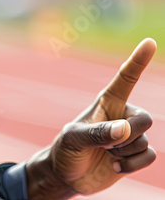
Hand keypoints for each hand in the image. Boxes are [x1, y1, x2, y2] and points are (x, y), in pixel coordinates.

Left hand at [25, 38, 156, 199]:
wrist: (67, 174)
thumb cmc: (66, 149)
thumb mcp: (74, 138)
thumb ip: (98, 133)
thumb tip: (124, 131)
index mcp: (107, 102)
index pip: (126, 78)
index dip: (138, 61)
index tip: (150, 42)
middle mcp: (122, 115)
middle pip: (146, 119)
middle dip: (128, 135)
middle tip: (105, 144)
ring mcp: (130, 135)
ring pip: (145, 141)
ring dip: (124, 153)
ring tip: (104, 153)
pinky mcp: (136, 153)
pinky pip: (151, 156)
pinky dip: (132, 165)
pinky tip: (114, 165)